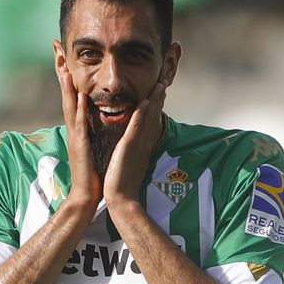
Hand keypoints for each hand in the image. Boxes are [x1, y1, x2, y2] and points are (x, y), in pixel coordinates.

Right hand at [57, 65, 101, 208]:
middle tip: (56, 50)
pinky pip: (81, 124)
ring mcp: (75, 136)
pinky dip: (80, 109)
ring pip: (70, 105)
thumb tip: (94, 119)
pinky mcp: (81, 146)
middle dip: (61, 72)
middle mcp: (73, 129)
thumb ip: (91, 131)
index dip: (67, 77)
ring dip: (67, 86)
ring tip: (64, 66)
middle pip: (66, 95)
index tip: (64, 57)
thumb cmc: (92, 174)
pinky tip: (82, 94)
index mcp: (78, 128)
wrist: (86, 195)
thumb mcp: (92, 146)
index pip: (72, 97)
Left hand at [103, 79, 168, 205]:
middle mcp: (143, 144)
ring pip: (148, 119)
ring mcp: (138, 145)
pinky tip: (145, 102)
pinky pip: (136, 128)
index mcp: (142, 147)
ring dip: (154, 102)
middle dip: (158, 101)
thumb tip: (134, 148)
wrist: (121, 198)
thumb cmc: (122, 185)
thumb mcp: (130, 165)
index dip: (155, 109)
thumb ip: (133, 154)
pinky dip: (141, 115)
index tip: (158, 96)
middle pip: (153, 118)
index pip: (149, 124)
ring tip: (159, 86)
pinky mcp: (130, 148)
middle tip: (163, 84)